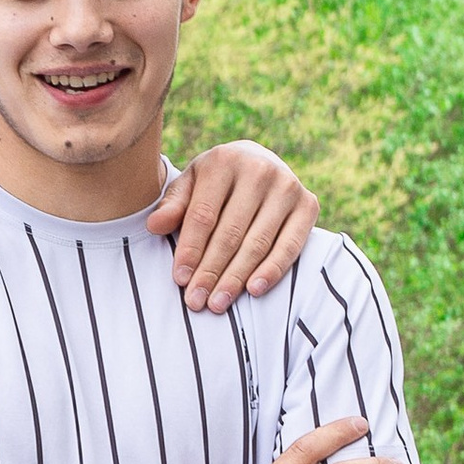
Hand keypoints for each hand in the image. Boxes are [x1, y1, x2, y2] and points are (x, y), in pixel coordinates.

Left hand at [147, 140, 318, 309]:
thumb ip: (174, 205)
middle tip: (197, 302)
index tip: (180, 280)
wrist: (259, 162)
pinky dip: (273, 269)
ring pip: (258, 243)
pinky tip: (254, 289)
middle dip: (211, 271)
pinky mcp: (309, 204)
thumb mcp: (191, 185)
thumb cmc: (217, 181)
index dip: (191, 250)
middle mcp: (259, 170)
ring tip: (219, 303)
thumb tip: (154, 226)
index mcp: (224, 161)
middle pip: (230, 233)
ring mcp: (287, 186)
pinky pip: (290, 245)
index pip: (203, 215)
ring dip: (237, 277)